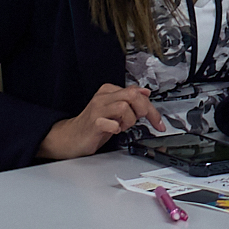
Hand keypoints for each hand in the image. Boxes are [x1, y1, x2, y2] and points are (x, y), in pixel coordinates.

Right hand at [36, 83, 163, 161]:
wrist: (70, 137)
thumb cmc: (94, 125)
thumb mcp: (114, 109)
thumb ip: (129, 100)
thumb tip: (145, 92)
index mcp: (109, 91)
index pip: (136, 92)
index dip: (151, 108)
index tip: (158, 122)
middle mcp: (103, 98)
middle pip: (132, 95)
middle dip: (143, 110)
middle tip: (140, 120)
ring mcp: (97, 110)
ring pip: (124, 107)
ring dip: (129, 120)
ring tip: (122, 126)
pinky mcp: (92, 123)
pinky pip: (109, 123)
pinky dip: (116, 128)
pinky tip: (114, 131)